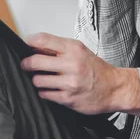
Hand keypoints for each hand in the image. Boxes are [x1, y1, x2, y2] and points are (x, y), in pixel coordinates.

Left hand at [20, 32, 139, 115]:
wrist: (114, 88)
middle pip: (35, 61)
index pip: (43, 40)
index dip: (29, 42)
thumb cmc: (96, 69)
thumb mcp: (80, 51)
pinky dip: (44, 91)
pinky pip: (45, 94)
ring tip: (43, 79)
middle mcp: (71, 63)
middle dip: (27, 63)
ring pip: (38, 80)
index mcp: (73, 48)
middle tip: (26, 64)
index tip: (25, 45)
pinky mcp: (68, 98)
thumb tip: (35, 46)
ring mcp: (69, 82)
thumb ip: (60, 48)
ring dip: (37, 80)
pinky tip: (51, 89)